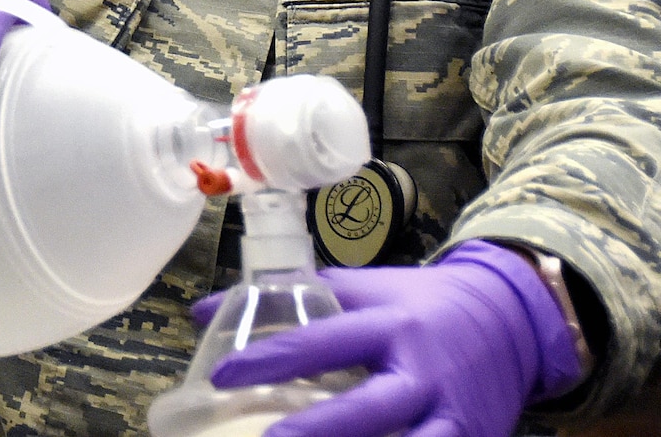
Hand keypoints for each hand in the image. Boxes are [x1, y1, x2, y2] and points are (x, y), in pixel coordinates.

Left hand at [208, 241, 586, 436]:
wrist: (510, 321)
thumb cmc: (416, 304)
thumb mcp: (358, 289)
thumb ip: (286, 298)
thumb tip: (201, 313)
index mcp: (389, 324)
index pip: (324, 342)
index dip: (272, 358)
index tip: (222, 375)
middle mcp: (423, 370)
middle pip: (370, 408)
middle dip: (320, 431)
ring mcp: (453, 414)